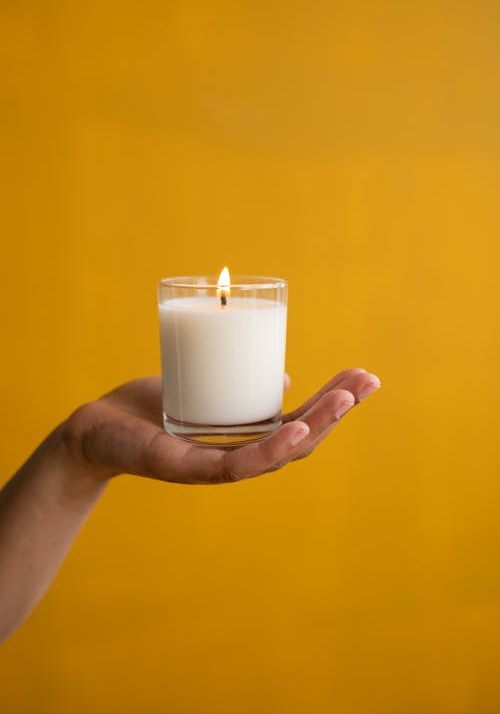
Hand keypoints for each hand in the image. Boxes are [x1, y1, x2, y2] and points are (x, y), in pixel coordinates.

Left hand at [63, 368, 379, 484]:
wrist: (95, 428)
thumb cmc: (150, 408)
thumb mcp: (205, 387)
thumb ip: (242, 387)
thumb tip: (281, 378)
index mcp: (247, 437)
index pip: (303, 423)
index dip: (335, 403)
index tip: (364, 377)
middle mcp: (239, 456)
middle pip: (301, 439)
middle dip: (338, 410)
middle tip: (369, 380)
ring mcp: (216, 466)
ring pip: (278, 453)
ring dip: (318, 426)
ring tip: (347, 399)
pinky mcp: (187, 469)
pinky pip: (235, 466)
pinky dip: (270, 451)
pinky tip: (298, 429)